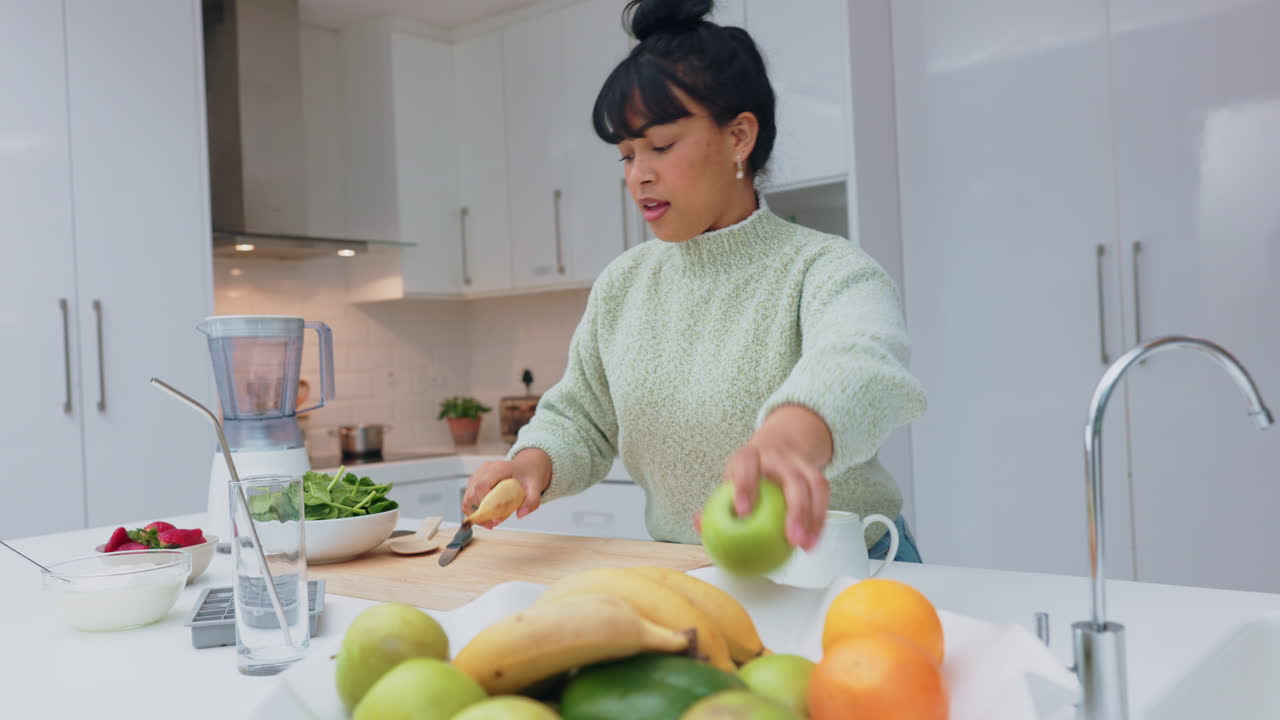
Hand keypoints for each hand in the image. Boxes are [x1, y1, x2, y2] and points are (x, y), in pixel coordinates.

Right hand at [461, 448, 552, 528]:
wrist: (527, 467)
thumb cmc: (529, 475)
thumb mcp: (536, 487)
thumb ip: (532, 501)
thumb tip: (520, 514)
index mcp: (500, 468)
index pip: (482, 485)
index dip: (484, 503)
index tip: (495, 517)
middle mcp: (486, 469)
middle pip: (472, 492)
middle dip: (480, 512)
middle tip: (493, 524)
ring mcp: (479, 473)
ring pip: (468, 495)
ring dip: (475, 512)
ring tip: (489, 523)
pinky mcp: (476, 480)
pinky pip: (469, 496)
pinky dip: (474, 509)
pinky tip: (486, 517)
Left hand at [699, 442, 829, 550]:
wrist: (778, 446)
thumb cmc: (749, 470)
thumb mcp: (731, 478)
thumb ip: (717, 503)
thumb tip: (700, 525)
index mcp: (749, 456)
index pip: (746, 465)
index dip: (745, 486)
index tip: (743, 512)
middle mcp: (777, 457)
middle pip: (792, 478)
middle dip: (795, 508)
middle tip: (790, 538)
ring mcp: (799, 464)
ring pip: (814, 486)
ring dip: (813, 518)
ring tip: (805, 545)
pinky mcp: (815, 474)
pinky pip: (823, 497)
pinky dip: (819, 520)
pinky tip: (812, 541)